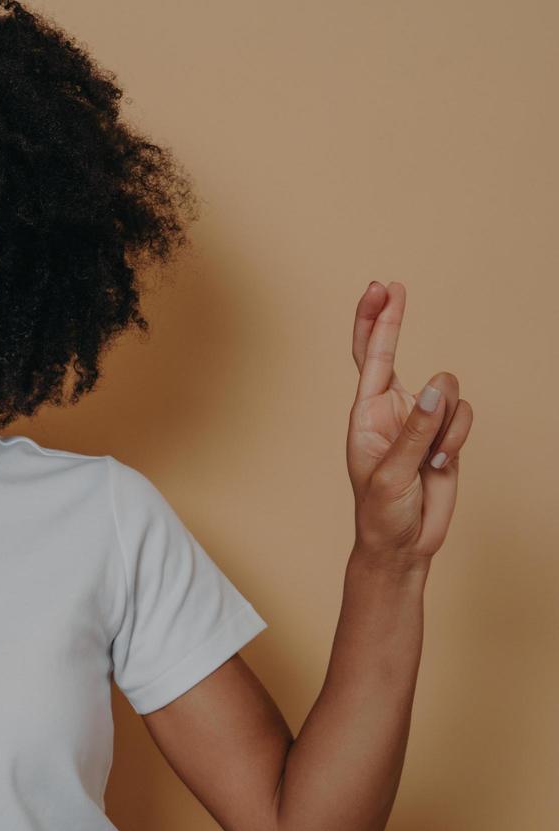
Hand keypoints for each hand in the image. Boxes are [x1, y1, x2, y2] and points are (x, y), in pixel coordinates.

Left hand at [347, 281, 473, 566]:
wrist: (404, 544)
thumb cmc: (381, 512)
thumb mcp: (392, 473)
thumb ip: (416, 430)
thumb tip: (434, 386)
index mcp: (366, 414)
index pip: (368, 358)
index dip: (374, 322)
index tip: (381, 288)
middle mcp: (391, 409)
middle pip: (395, 353)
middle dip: (394, 322)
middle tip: (394, 287)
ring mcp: (420, 420)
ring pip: (446, 390)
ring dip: (444, 422)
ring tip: (430, 458)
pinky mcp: (446, 434)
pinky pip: (464, 415)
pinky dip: (458, 437)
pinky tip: (442, 463)